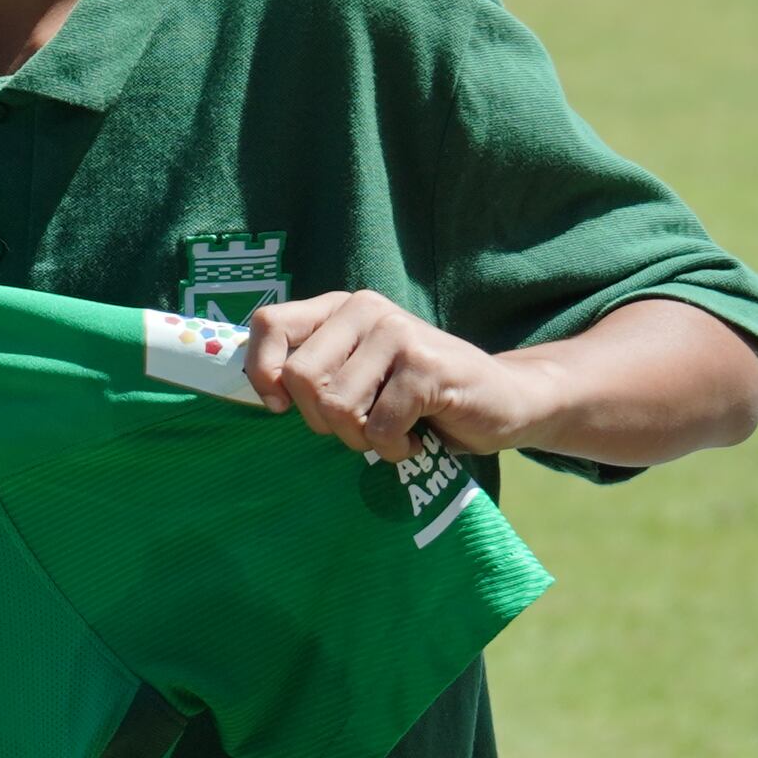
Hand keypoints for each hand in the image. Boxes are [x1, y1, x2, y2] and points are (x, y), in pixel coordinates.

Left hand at [240, 289, 548, 464]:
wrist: (504, 400)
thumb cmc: (416, 396)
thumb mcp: (357, 376)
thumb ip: (311, 374)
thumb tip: (254, 396)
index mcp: (340, 308)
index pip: (269, 324)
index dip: (261, 373)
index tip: (279, 408)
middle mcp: (366, 310)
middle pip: (300, 378)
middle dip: (322, 421)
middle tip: (358, 425)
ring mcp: (398, 334)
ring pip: (337, 406)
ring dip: (361, 438)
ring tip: (391, 428)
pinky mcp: (426, 367)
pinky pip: (378, 427)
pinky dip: (392, 448)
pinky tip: (415, 436)